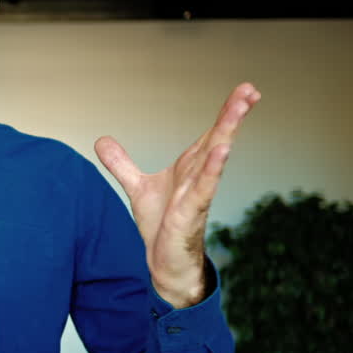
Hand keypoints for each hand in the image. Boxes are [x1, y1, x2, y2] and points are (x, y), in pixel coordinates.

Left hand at [95, 83, 260, 307]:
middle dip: (233, 113)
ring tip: (241, 107)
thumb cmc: (162, 226)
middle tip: (251, 89)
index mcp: (190, 167)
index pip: (210, 133)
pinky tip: (224, 149)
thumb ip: (122, 164)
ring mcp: (197, 194)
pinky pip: (204, 187)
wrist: (165, 263)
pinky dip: (213, 168)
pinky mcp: (191, 213)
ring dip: (228, 132)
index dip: (227, 111)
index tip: (246, 89)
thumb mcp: (137, 188)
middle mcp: (198, 176)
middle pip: (218, 138)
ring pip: (215, 157)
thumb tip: (101, 140)